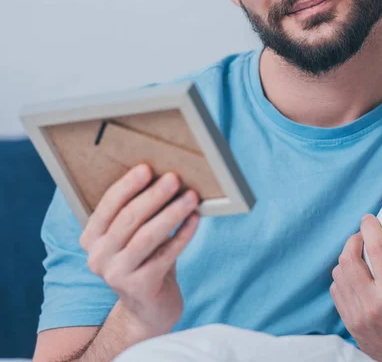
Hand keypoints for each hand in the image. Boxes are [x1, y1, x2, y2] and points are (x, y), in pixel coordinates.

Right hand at [79, 164, 199, 338]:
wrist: (150, 307)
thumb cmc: (146, 260)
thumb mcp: (134, 236)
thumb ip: (140, 213)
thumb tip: (165, 176)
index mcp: (92, 238)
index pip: (107, 206)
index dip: (128, 186)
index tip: (147, 168)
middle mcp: (98, 256)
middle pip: (128, 219)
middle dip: (153, 196)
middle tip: (174, 178)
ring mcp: (117, 274)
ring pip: (147, 236)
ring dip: (172, 213)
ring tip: (191, 196)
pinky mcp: (140, 287)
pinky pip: (166, 254)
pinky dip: (183, 235)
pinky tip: (195, 219)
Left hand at [330, 215, 381, 361]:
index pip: (376, 250)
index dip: (369, 228)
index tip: (368, 218)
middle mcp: (374, 305)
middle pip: (349, 259)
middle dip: (352, 241)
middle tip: (362, 235)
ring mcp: (359, 316)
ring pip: (338, 274)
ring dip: (345, 258)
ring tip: (357, 252)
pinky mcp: (350, 324)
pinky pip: (336, 291)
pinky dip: (342, 278)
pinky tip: (352, 273)